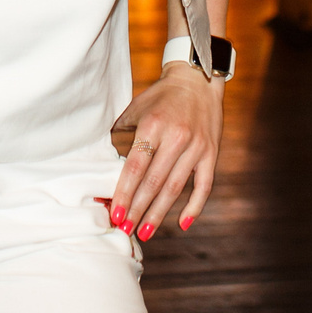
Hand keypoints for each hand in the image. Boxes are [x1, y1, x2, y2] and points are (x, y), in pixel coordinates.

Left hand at [109, 66, 221, 240]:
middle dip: (138, 210)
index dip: (124, 193)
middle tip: (125, 231)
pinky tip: (183, 224)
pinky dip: (195, 206)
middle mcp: (176, 137)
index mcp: (153, 125)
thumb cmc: (160, 97)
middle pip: (154, 182)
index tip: (115, 214)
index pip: (135, 167)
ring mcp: (197, 147)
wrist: (197, 79)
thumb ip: (120, 134)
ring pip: (175, 188)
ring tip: (145, 232)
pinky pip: (204, 186)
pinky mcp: (212, 153)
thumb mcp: (135, 108)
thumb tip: (99, 163)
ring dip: (159, 214)